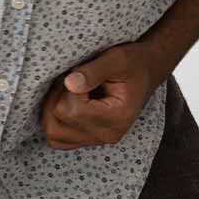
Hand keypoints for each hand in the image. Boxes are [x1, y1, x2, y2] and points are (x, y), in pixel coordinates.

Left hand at [41, 42, 159, 149]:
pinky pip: (59, 138)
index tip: (79, 73)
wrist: (146, 70)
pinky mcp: (90, 138)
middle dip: (56, 98)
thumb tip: (69, 83)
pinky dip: (56, 120)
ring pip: (53, 135)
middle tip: (71, 79)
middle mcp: (106, 135)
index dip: (66, 88)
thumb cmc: (133, 62)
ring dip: (52, 109)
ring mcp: (97, 140)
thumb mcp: (116, 58)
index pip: (72, 111)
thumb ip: (93, 71)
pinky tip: (67, 100)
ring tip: (67, 89)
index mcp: (116, 118)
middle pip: (57, 125)